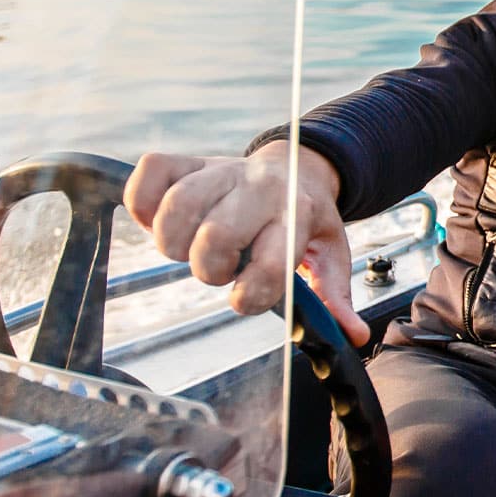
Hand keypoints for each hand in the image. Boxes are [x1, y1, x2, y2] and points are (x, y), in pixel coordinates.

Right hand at [123, 142, 369, 346]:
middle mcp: (258, 190)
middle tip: (221, 269)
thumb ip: (334, 297)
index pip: (271, 262)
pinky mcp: (188, 160)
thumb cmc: (306, 218)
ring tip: (191, 248)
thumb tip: (352, 336)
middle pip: (215, 237)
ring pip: (177, 208)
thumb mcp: (330, 255)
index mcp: (297, 215)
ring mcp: (221, 170)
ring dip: (174, 243)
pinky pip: (149, 174)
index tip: (245, 299)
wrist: (297, 167)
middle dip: (211, 269)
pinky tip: (162, 221)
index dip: (251, 294)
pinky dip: (143, 204)